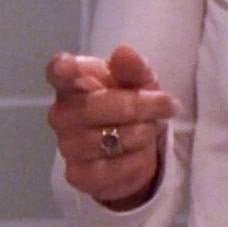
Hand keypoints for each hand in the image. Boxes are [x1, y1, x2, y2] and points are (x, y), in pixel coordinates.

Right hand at [45, 44, 178, 209]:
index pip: (58, 73)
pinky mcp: (78, 175)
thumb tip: (123, 51)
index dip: (61, 69)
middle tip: (168, 104)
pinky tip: (141, 154)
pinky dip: (137, 160)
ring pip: (110, 139)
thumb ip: (133, 68)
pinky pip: (114, 168)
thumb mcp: (140, 82)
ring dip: (142, 133)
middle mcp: (62, 113)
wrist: (133, 151)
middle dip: (138, 105)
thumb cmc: (129, 104)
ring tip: (150, 130)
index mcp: (73, 83)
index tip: (66, 66)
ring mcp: (67, 146)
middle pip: (95, 106)